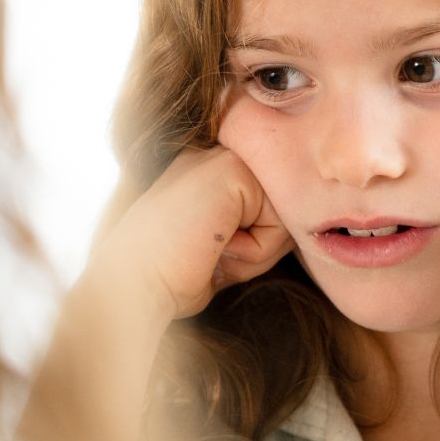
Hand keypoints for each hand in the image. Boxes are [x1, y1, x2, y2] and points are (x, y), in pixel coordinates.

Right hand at [90, 146, 293, 323]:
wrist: (131, 287)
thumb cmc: (174, 274)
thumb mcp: (228, 243)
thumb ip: (262, 223)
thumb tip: (308, 218)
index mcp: (214, 168)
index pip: (274, 204)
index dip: (255, 243)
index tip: (209, 253)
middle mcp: (220, 153)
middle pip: (286, 206)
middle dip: (260, 245)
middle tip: (211, 255)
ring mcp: (225, 155)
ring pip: (288, 214)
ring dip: (258, 250)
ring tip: (210, 251)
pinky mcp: (232, 169)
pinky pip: (281, 221)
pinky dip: (255, 251)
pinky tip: (213, 248)